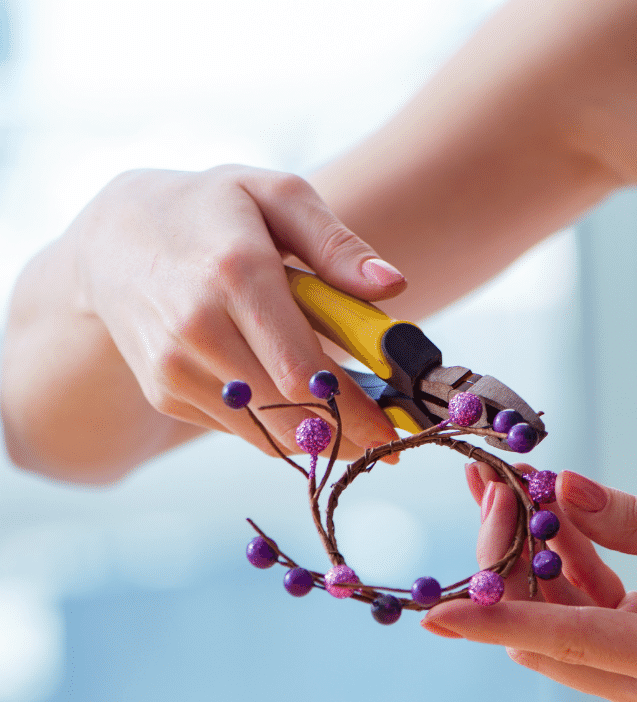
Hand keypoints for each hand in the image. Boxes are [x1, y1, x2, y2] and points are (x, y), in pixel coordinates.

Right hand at [5, 165, 403, 480]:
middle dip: (345, 434)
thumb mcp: (276, 196)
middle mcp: (197, 327)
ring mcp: (174, 366)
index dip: (355, 409)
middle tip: (386, 443)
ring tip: (352, 433)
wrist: (114, 238)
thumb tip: (392, 285)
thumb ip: (336, 243)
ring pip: (264, 431)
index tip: (394, 431)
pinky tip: (297, 410)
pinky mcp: (164, 392)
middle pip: (288, 410)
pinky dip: (275, 428)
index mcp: (236, 274)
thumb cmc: (215, 211)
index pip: (304, 369)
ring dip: (315, 441)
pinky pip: (237, 428)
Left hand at [422, 470, 636, 701]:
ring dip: (537, 564)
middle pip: (551, 633)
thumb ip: (636, 518)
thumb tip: (558, 488)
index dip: (493, 623)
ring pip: (564, 628)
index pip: (566, 641)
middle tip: (493, 490)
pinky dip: (572, 574)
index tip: (432, 617)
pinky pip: (592, 623)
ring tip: (518, 492)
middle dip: (512, 564)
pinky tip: (563, 523)